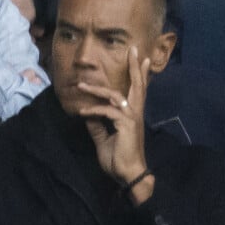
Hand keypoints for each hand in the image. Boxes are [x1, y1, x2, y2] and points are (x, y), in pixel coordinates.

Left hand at [77, 46, 152, 197]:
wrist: (128, 175)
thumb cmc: (118, 158)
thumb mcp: (103, 139)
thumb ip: (97, 125)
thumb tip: (88, 114)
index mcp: (131, 114)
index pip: (136, 90)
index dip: (139, 74)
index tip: (144, 58)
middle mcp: (134, 112)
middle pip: (137, 85)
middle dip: (134, 67)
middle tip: (134, 49)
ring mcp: (131, 117)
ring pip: (114, 95)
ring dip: (96, 90)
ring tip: (80, 86)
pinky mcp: (125, 124)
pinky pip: (106, 112)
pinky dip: (93, 110)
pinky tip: (81, 113)